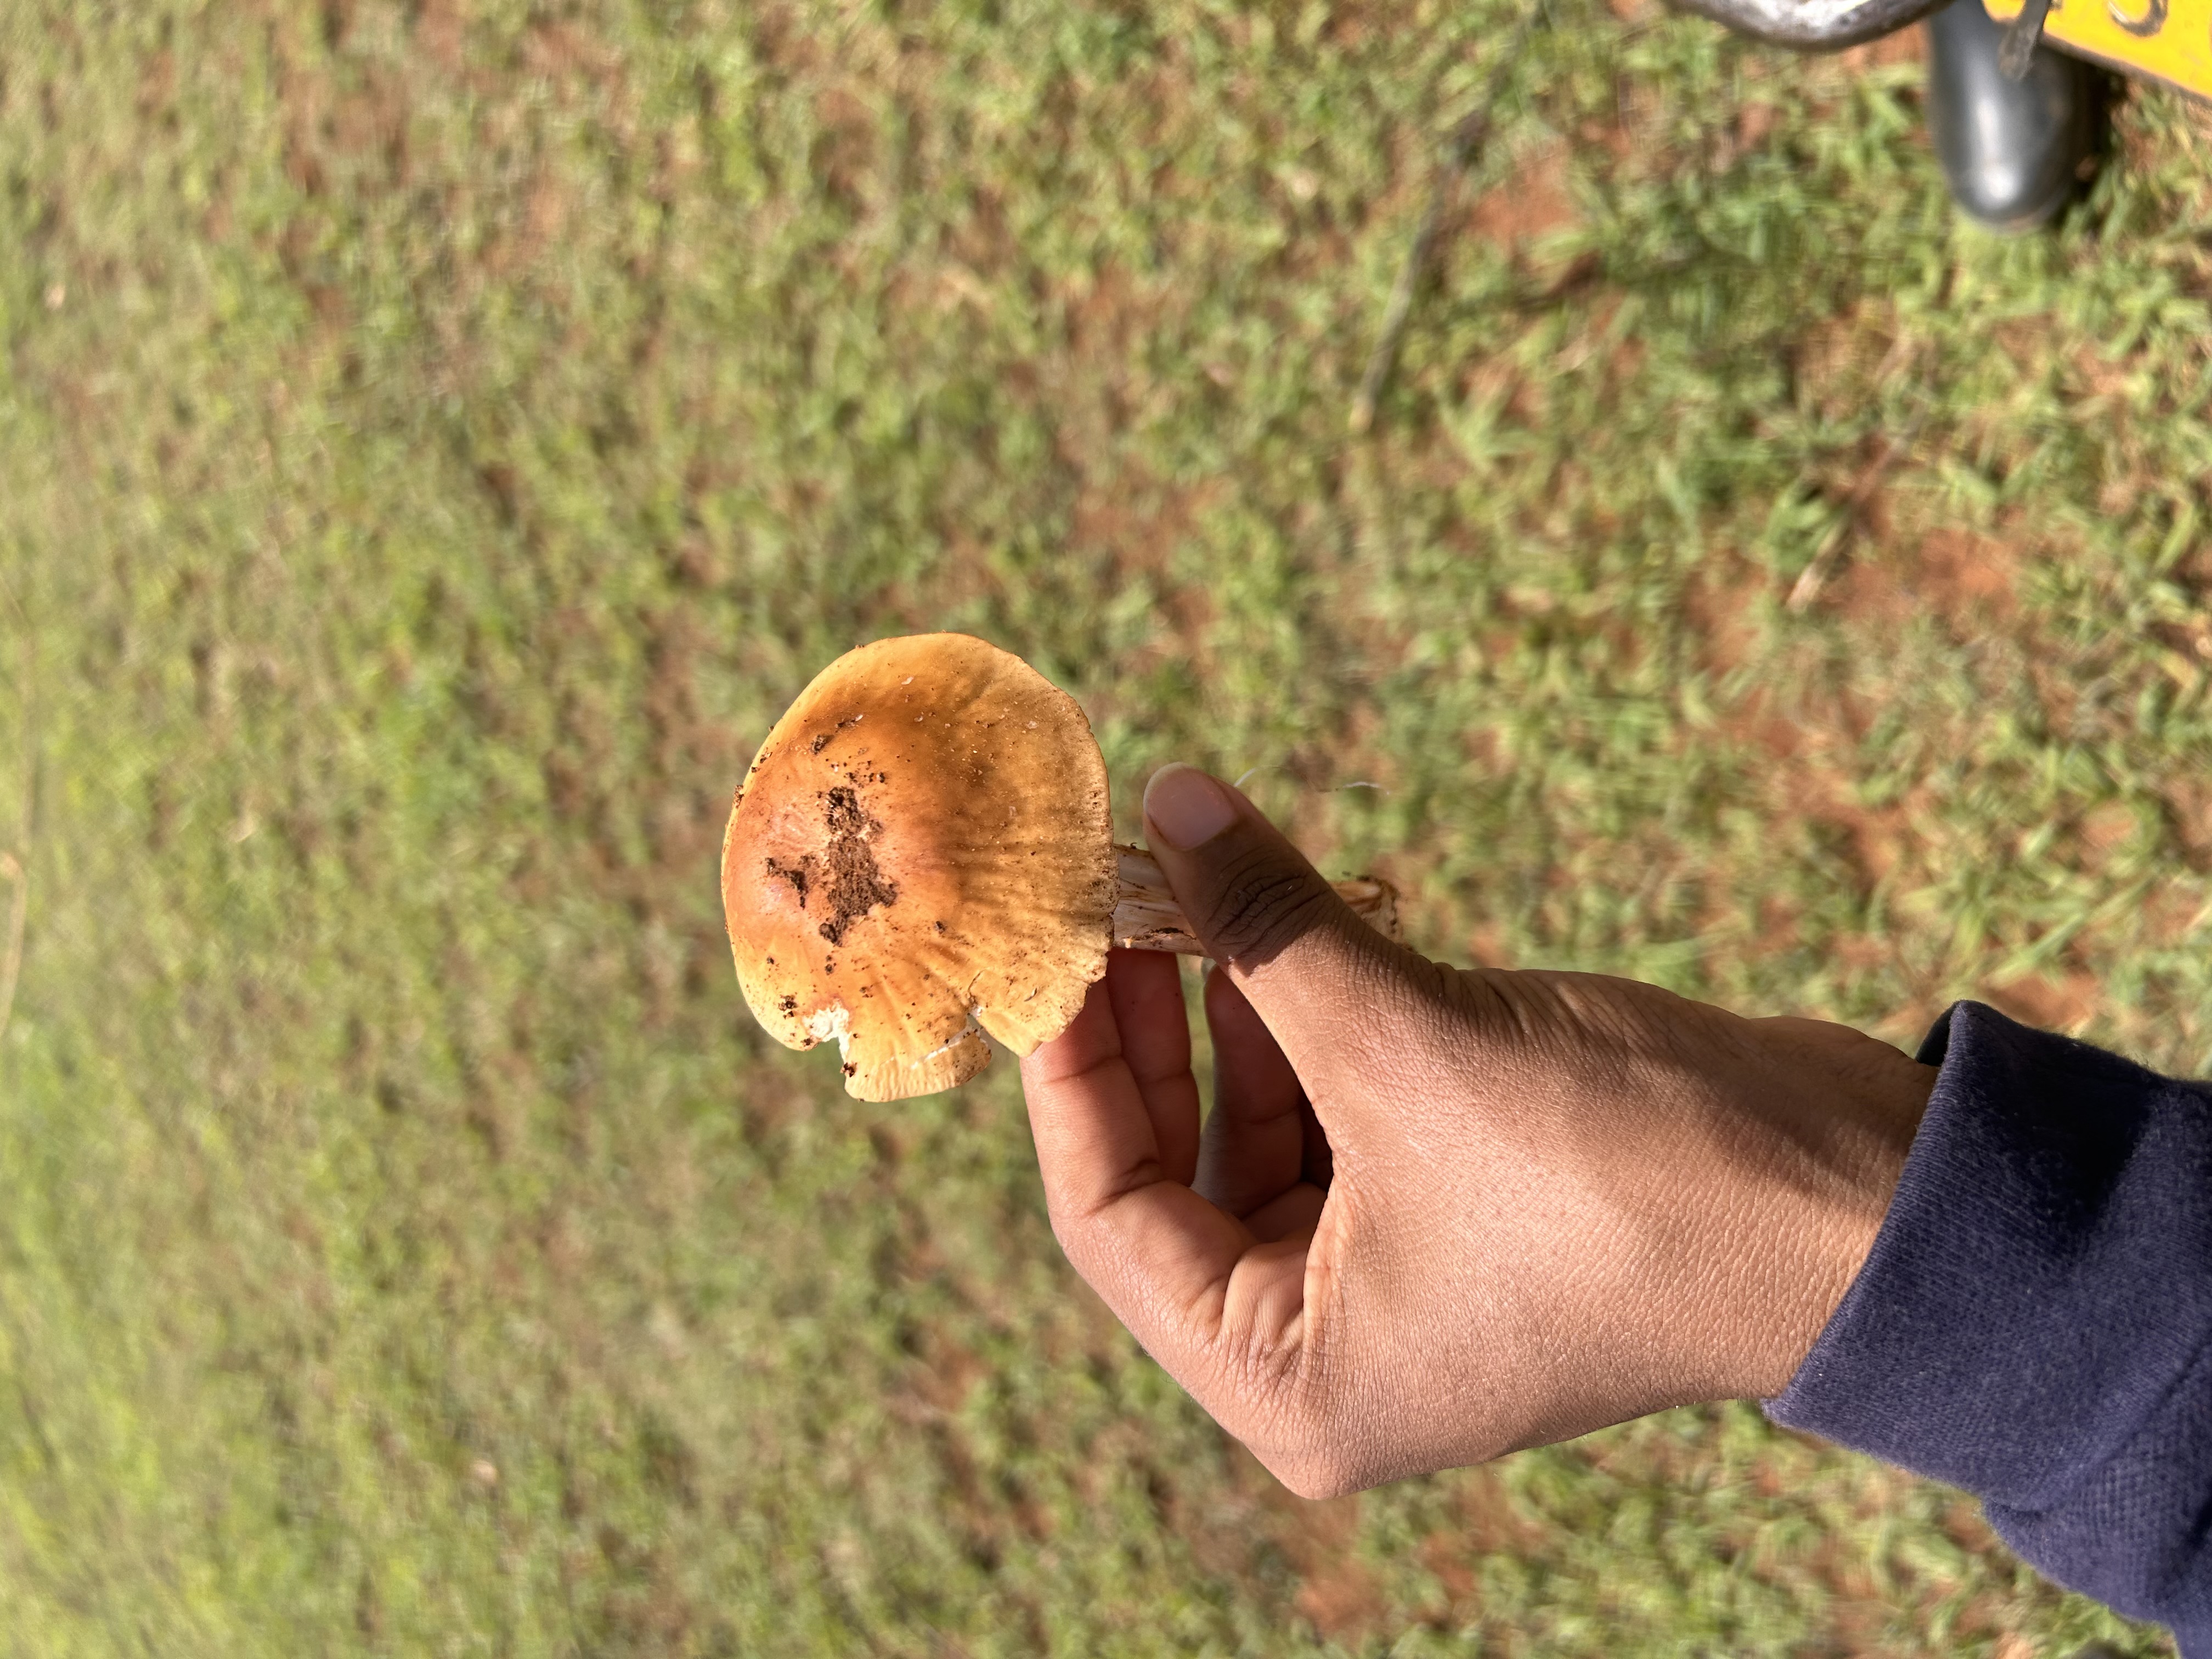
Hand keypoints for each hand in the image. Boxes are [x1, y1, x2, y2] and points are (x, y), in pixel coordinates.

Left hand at [1020, 765, 1934, 1497]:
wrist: (1864, 1205)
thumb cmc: (1635, 1175)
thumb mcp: (1412, 1042)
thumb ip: (1269, 927)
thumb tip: (1166, 802)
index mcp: (1290, 1381)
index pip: (1108, 1219)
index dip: (1069, 1071)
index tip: (1045, 942)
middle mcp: (1332, 1354)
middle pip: (1178, 1171)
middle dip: (1152, 1025)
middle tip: (1120, 893)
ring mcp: (1403, 1288)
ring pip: (1265, 1131)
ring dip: (1243, 1004)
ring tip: (1210, 881)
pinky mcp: (1465, 1217)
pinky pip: (1350, 1113)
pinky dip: (1325, 1020)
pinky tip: (1307, 920)